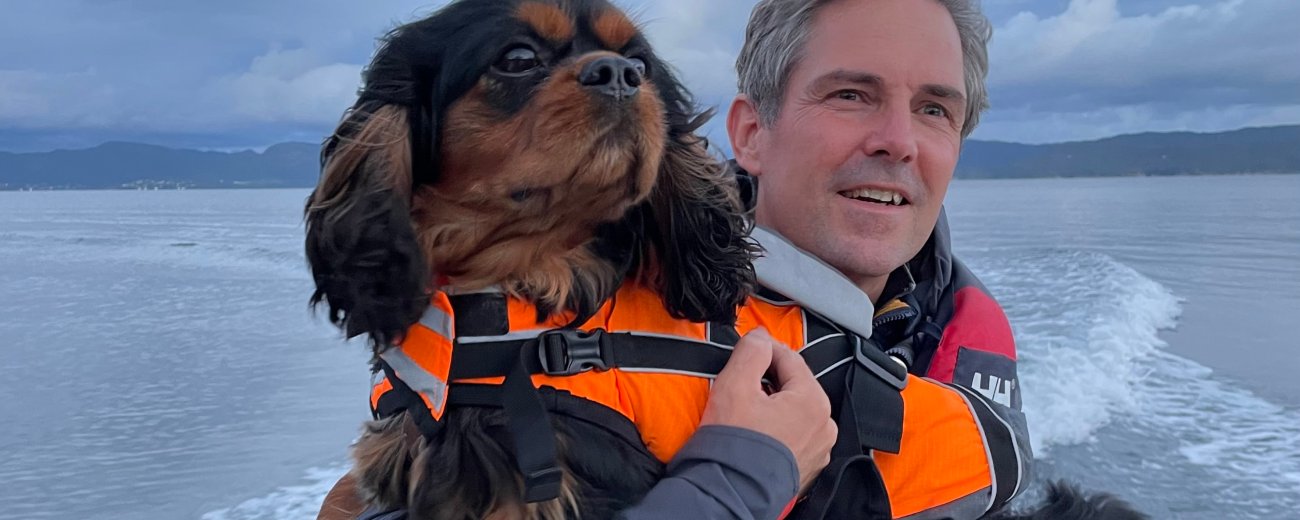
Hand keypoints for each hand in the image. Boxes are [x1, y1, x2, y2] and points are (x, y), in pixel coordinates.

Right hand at [700, 328, 836, 493]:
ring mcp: (817, 450)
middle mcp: (823, 426)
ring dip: (771, 404)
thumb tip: (759, 338)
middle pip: (794, 386)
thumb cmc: (734, 447)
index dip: (763, 349)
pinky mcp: (805, 468)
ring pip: (793, 411)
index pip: (789, 359)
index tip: (746, 348)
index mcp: (814, 402)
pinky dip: (775, 428)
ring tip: (744, 409)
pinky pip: (792, 435)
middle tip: (740, 381)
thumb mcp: (735, 384)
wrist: (729, 493)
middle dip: (767, 379)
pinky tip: (753, 431)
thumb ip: (751, 351)